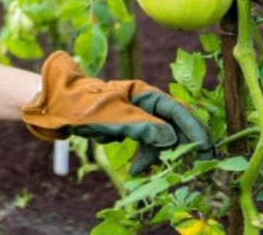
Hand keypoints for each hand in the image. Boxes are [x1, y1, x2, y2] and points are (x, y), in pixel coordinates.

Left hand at [21, 51, 212, 174]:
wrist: (55, 108)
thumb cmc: (83, 106)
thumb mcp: (115, 117)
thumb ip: (145, 128)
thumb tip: (172, 140)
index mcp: (144, 93)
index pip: (177, 111)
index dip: (194, 129)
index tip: (206, 148)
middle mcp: (144, 103)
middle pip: (173, 125)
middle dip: (183, 146)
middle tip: (198, 166)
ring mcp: (136, 116)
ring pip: (159, 138)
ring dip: (158, 156)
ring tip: (146, 170)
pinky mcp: (127, 129)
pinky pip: (145, 145)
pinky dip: (145, 158)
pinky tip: (137, 169)